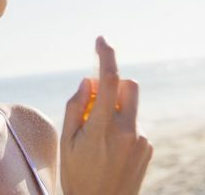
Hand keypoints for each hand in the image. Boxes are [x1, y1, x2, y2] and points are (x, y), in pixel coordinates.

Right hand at [60, 36, 152, 194]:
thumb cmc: (76, 173)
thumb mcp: (66, 140)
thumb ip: (75, 106)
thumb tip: (89, 80)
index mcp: (103, 129)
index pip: (110, 81)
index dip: (106, 56)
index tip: (101, 40)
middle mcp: (128, 131)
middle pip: (129, 86)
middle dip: (113, 83)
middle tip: (93, 98)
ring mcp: (141, 140)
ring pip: (130, 105)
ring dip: (115, 106)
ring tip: (98, 130)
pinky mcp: (148, 147)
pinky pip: (134, 122)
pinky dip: (121, 123)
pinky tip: (108, 145)